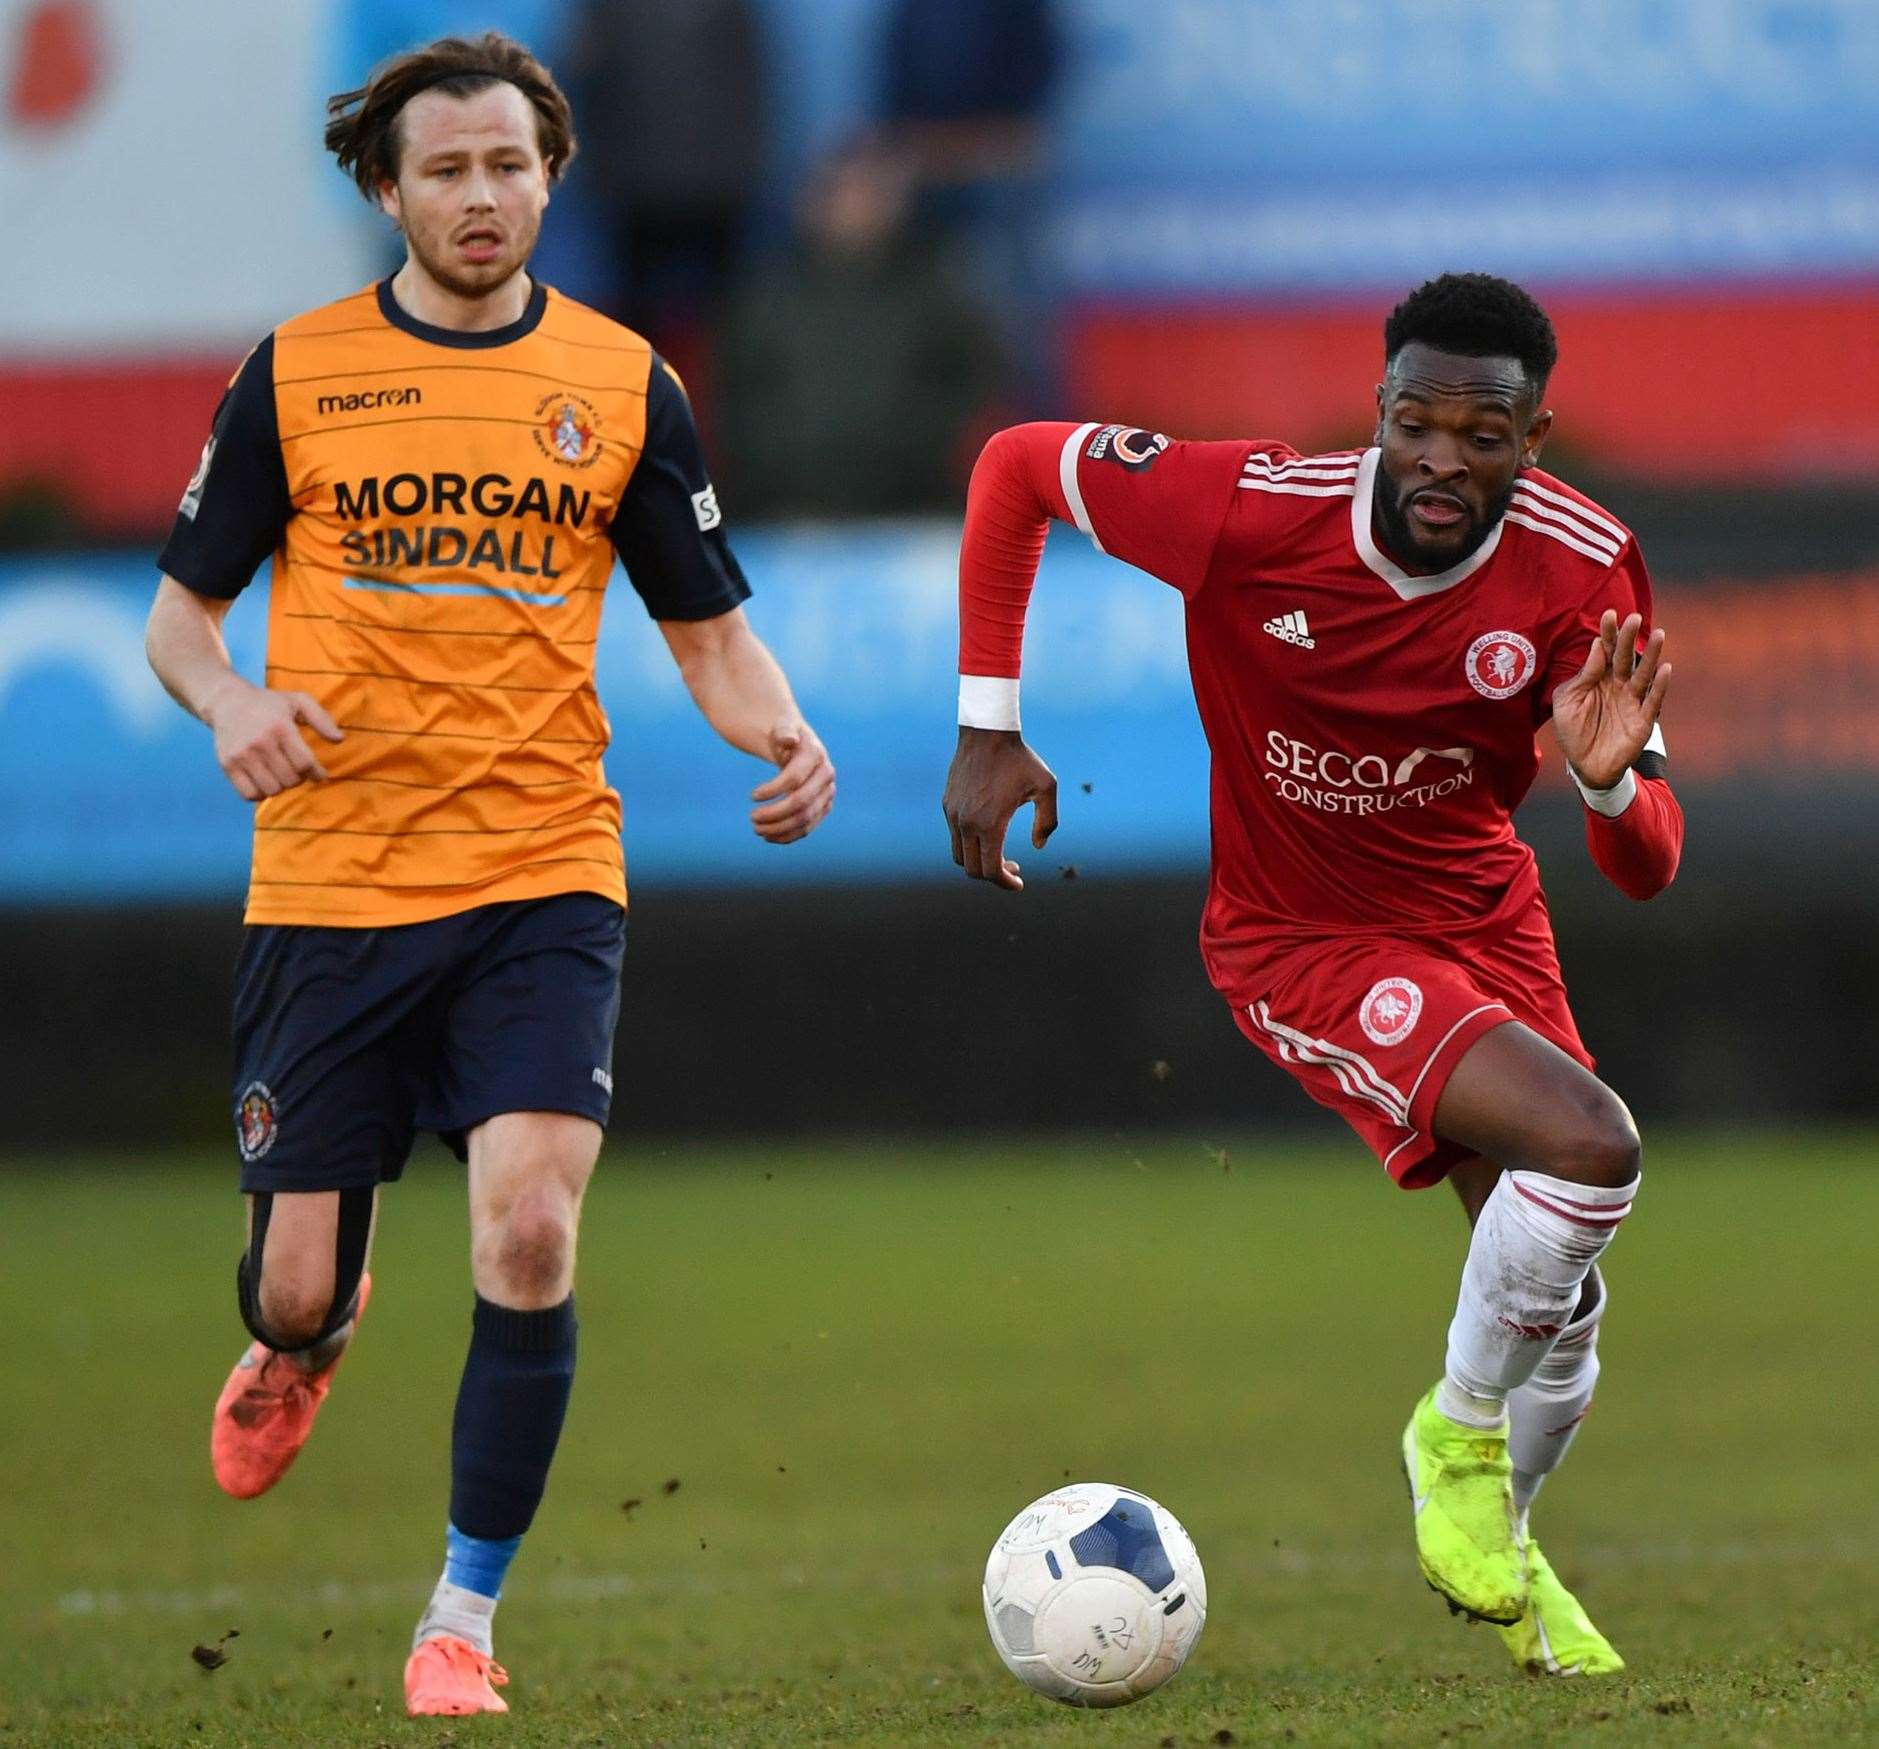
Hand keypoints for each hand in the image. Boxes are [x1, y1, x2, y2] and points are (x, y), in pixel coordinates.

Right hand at [206, 680, 344, 801]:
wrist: (227, 701)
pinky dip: (260, 794)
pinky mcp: (227, 765)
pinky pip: (249, 794)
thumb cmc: (269, 704)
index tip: (319, 774)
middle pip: (290, 779)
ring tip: (280, 774)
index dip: (317, 773)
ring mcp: (241, 755)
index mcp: (280, 727)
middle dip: (299, 778)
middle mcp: (260, 742)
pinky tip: (264, 781)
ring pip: (272, 790)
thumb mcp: (299, 701)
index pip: (305, 763)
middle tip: (296, 770)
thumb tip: (340, 739)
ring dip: (281, 786)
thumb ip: (321, 719)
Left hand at [750, 720, 834, 842]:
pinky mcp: (823, 808)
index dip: (772, 790)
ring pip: (805, 819)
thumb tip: (789, 740)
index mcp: (816, 754)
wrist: (799, 744)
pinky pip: (807, 827)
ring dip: (779, 829)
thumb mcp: (782, 726)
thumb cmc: (785, 733)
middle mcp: (826, 776)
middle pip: (802, 803)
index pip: (794, 779)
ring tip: (757, 829)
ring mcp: (827, 793)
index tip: (752, 796)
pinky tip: (768, 836)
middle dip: (775, 814)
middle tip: (752, 818)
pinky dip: (787, 836)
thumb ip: (784, 731)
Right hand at [942, 726, 1057, 890]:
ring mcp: (953, 814)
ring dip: (979, 862)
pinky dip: (970, 845)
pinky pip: (954, 836)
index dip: (1005, 883)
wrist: (987, 732)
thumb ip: (1048, 821)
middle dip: (993, 876)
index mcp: (989, 824)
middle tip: (1013, 870)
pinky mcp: (947, 805)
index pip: (990, 870)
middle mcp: (965, 823)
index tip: (1019, 884)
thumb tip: (1039, 847)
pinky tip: (988, 834)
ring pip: (959, 855)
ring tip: (1000, 855)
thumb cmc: (1020, 759)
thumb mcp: (1046, 787)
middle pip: (972, 869)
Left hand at [1551, 610, 1670, 791]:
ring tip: (1659, 634)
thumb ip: (1583, 675)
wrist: (1585, 766)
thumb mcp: (1567, 702)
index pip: (1604, 651)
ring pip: (1643, 674)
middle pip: (1625, 658)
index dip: (1608, 633)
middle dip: (1629, 638)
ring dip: (1652, 655)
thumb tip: (1597, 646)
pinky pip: (1653, 700)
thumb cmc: (1573, 732)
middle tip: (1634, 618)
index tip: (1610, 614)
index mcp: (1598, 678)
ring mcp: (1631, 701)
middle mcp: (1618, 685)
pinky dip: (1659, 686)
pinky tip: (1665, 669)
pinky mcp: (1642, 719)